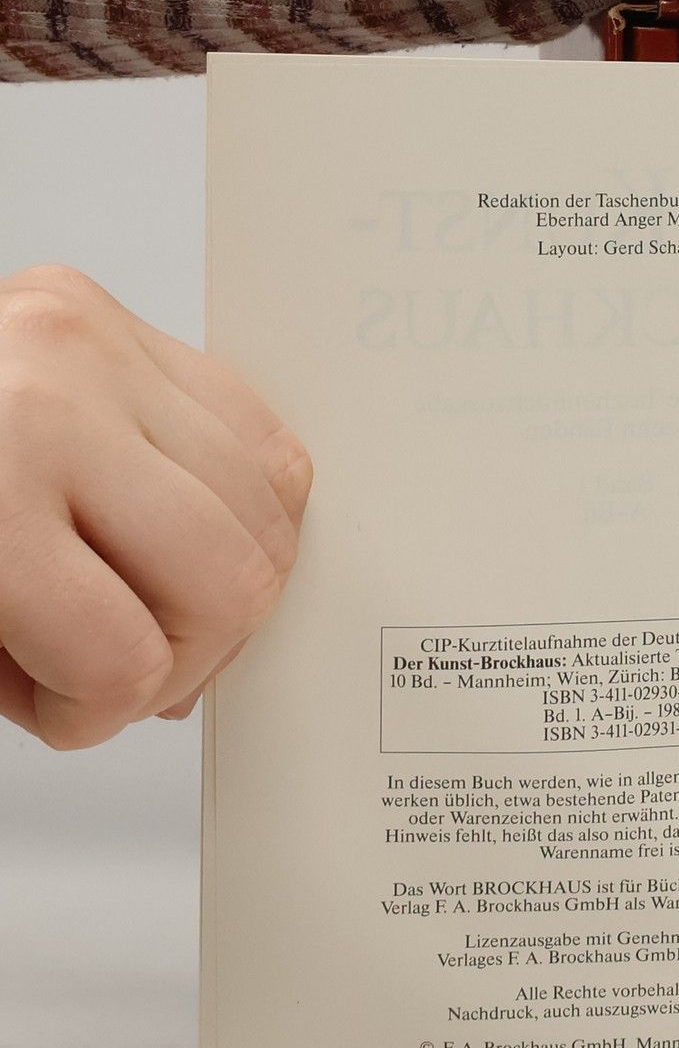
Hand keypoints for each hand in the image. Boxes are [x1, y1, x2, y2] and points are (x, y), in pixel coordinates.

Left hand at [0, 265, 311, 749]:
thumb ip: (36, 662)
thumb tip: (146, 686)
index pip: (123, 657)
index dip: (99, 712)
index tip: (68, 709)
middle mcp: (64, 404)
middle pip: (230, 588)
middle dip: (187, 653)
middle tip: (122, 656)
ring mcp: (113, 355)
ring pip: (273, 522)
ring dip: (221, 583)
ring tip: (142, 583)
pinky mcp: (143, 335)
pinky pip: (271, 452)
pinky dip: (244, 513)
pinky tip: (176, 528)